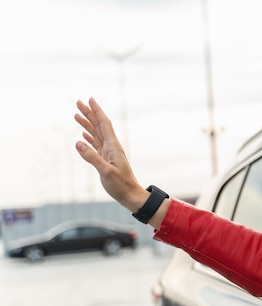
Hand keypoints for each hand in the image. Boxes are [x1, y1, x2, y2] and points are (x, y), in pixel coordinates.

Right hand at [74, 98, 147, 212]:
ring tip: (76, 115)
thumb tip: (78, 142)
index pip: (104, 124)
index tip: (90, 99)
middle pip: (99, 126)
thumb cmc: (121, 185)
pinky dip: (90, 137)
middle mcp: (111, 147)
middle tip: (78, 102)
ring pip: (96, 134)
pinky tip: (84, 135)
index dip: (97, 111)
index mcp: (113, 147)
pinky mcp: (106, 160)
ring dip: (87, 124)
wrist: (131, 196)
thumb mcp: (105, 172)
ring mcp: (108, 153)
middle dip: (89, 113)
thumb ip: (92, 157)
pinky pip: (96, 145)